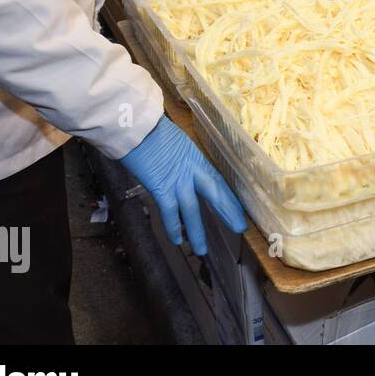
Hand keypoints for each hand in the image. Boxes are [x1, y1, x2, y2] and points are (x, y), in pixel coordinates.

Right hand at [120, 117, 246, 255]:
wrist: (134, 126)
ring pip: (193, 208)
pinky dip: (173, 227)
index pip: (218, 180)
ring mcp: (177, 179)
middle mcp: (191, 170)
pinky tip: (178, 241)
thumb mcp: (173, 142)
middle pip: (215, 192)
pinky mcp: (160, 187)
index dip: (228, 196)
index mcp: (196, 158)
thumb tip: (179, 166)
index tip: (238, 210)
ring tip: (202, 249)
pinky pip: (170, 211)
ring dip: (197, 230)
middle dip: (228, 211)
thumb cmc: (149, 130)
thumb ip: (180, 158)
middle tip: (239, 228)